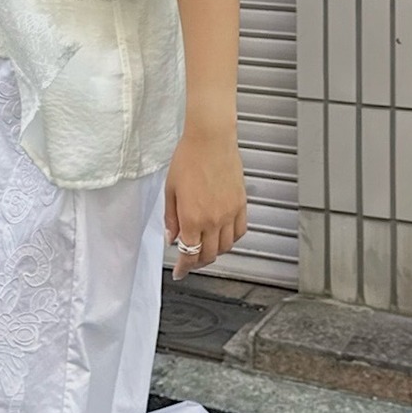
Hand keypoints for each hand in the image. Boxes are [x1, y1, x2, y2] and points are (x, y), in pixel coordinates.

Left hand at [165, 130, 247, 279]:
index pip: (189, 254)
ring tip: (206, 250)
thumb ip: (171, 218)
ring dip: (214, 253)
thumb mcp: (170, 190)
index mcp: (191, 218)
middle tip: (190, 262)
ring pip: (225, 247)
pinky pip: (239, 232)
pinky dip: (231, 240)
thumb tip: (171, 238)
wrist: (211, 140)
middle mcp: (213, 220)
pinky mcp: (241, 205)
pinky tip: (223, 236)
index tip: (180, 272)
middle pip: (208, 255)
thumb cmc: (188, 158)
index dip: (184, 268)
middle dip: (197, 263)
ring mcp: (229, 213)